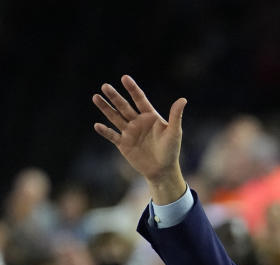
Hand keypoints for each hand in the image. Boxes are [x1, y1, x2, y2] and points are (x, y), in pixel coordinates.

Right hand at [93, 75, 186, 203]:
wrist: (163, 170)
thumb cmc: (171, 150)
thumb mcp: (174, 132)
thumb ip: (176, 115)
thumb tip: (183, 99)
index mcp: (150, 116)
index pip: (139, 99)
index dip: (132, 89)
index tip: (124, 78)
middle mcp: (138, 122)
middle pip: (124, 106)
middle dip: (114, 97)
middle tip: (105, 86)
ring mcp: (130, 132)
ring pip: (115, 117)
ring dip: (106, 108)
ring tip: (96, 97)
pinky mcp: (124, 144)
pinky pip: (112, 136)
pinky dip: (105, 131)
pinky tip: (97, 125)